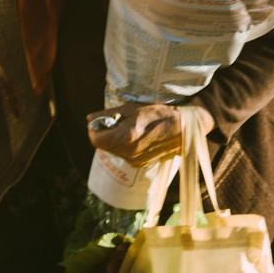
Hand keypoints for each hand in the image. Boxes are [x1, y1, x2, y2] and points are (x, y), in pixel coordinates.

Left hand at [86, 99, 213, 166]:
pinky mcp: (141, 163)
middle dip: (105, 133)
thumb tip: (89, 118)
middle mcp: (129, 152)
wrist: (184, 129)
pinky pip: (124, 154)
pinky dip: (124, 145)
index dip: (95, 129)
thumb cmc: (159, 114)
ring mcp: (135, 160)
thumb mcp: (132, 108)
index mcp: (125, 137)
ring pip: (113, 150)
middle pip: (103, 145)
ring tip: (128, 126)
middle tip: (115, 121)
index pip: (95, 139)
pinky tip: (137, 134)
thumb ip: (109, 114)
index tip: (101, 121)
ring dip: (114, 139)